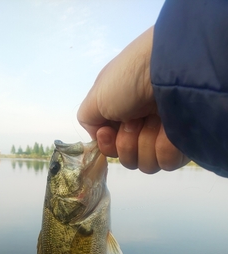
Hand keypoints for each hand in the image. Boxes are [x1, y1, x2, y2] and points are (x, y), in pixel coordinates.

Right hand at [77, 27, 187, 172]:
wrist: (168, 69)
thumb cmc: (128, 79)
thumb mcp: (96, 97)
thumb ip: (88, 120)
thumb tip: (101, 136)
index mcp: (124, 116)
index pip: (112, 149)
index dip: (108, 145)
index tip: (108, 131)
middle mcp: (144, 127)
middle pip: (128, 159)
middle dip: (128, 143)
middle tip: (136, 119)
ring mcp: (165, 136)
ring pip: (147, 164)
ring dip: (146, 142)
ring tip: (155, 119)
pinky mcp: (184, 143)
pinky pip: (167, 163)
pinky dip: (164, 147)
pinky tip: (168, 128)